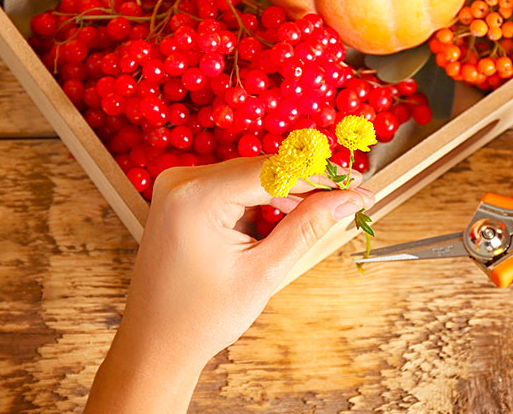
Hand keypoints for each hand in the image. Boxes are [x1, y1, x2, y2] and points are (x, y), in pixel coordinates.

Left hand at [85, 156, 373, 413]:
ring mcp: (177, 187)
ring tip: (324, 212)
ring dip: (286, 192)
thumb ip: (308, 226)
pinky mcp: (181, 198)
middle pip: (260, 169)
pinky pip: (232, 187)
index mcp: (196, 196)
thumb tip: (348, 198)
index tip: (357, 184)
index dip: (320, 175)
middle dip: (306, 184)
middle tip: (350, 198)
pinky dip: (261, 200)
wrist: (155, 343)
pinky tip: (288, 217)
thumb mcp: (264, 271)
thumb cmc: (203, 317)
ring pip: (249, 176)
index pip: (273, 169)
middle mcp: (181, 181)